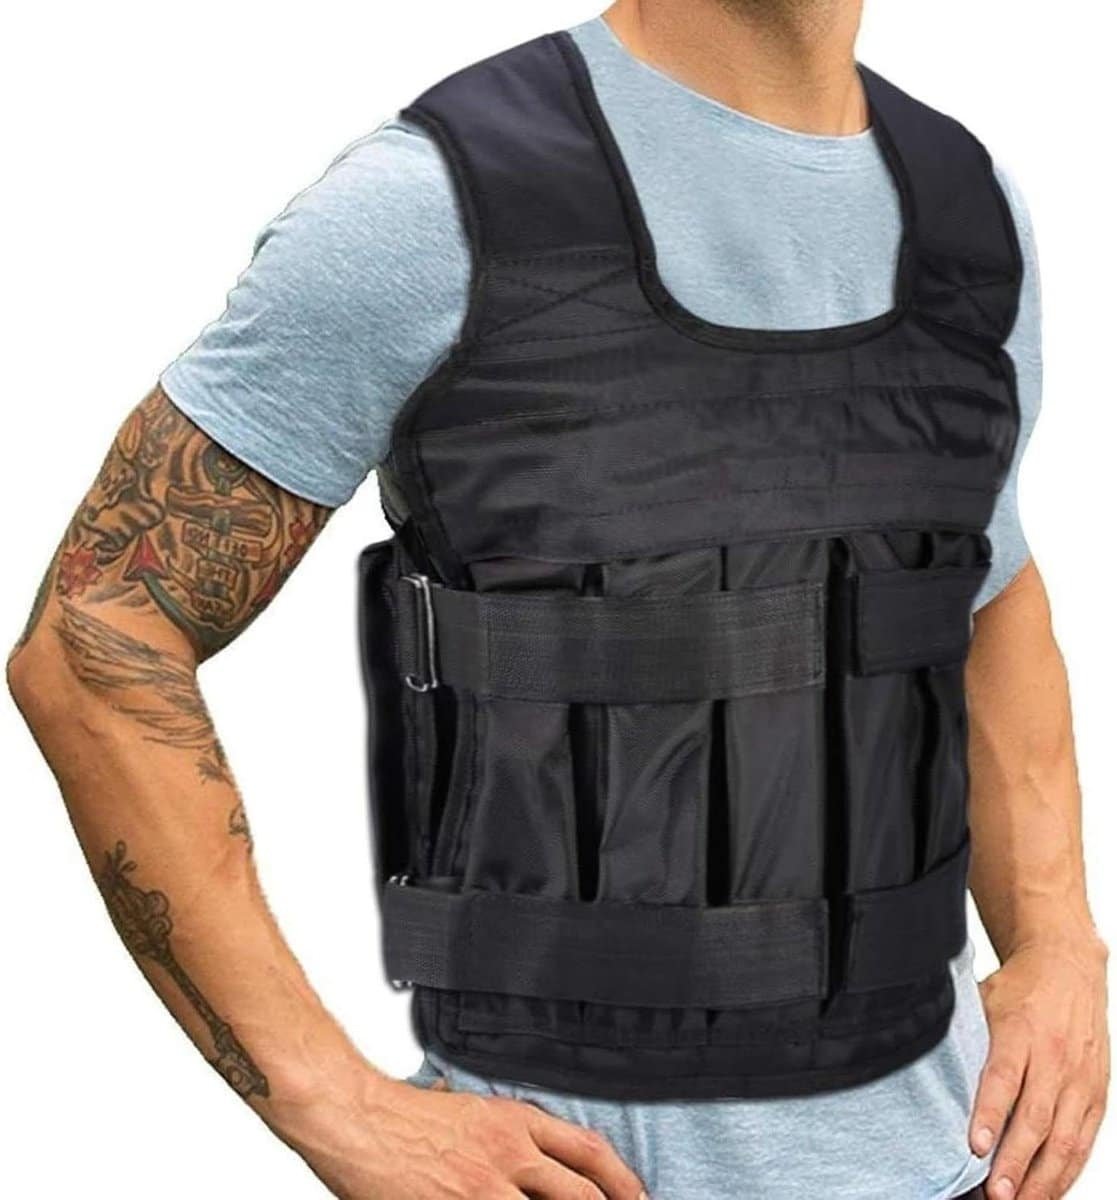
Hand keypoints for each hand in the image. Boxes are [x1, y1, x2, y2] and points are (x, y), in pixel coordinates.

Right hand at [295, 1074, 648, 1198]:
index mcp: (513, 1122)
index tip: (637, 1197)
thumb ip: (504, 1137)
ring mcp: (485, 1186)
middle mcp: (509, 1152)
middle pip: (581, 1193)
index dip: (621, 1179)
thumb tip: (528, 1163)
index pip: (587, 1151)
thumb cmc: (402, 1115)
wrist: (356, 1116)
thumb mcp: (468, 1112)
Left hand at [970, 935, 1108, 1197]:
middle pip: (1036, 1118)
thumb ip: (965, 1037)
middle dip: (1015, 1162)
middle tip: (996, 1193)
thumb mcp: (983, 1000)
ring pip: (1064, 1139)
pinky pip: (1084, 1140)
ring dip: (1042, 1178)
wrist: (1069, 968)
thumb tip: (926, 1069)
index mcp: (1021, 1030)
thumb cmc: (1020, 988)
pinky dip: (1067, 1171)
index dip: (990, 1114)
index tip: (975, 1145)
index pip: (1004, 1077)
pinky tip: (1048, 1191)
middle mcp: (1055, 1057)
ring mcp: (1080, 1079)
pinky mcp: (1096, 1094)